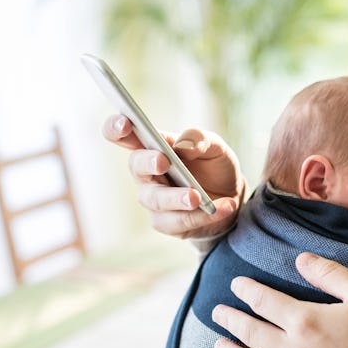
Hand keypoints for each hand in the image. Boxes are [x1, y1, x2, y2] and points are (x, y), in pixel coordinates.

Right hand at [101, 114, 243, 238]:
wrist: (231, 197)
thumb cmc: (214, 167)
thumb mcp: (216, 147)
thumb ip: (201, 140)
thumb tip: (184, 145)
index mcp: (153, 146)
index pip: (123, 135)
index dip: (116, 128)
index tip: (125, 124)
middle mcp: (146, 173)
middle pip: (136, 166)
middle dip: (148, 163)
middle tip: (163, 161)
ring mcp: (153, 199)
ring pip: (157, 199)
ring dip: (177, 198)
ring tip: (197, 197)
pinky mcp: (166, 223)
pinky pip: (178, 222)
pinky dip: (202, 216)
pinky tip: (224, 208)